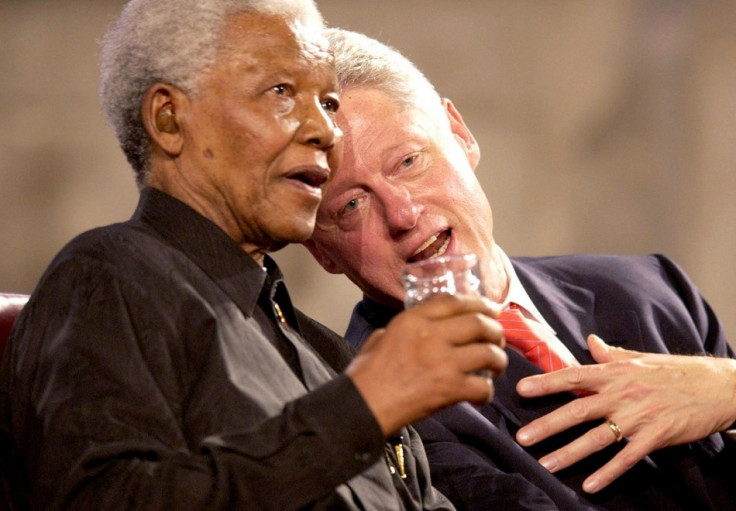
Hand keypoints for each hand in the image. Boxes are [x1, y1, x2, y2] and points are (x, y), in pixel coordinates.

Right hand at [347, 295, 506, 435]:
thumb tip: (425, 326)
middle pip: (480, 323)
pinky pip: (483, 386)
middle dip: (496, 330)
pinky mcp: (449, 389)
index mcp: (413, 320)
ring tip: (496, 367)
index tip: (491, 309)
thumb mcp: (382, 336)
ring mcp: (443, 362)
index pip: (455, 301)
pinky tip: (480, 395)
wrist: (362, 406)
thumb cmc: (367, 374)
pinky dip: (487, 392)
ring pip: (489, 353)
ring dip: (499, 360)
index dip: (479, 303)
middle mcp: (431, 335)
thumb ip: (406, 327)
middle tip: (497, 339)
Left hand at [515, 334, 735, 492]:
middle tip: (522, 436)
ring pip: (596, 438)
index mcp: (615, 372)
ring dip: (569, 453)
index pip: (573, 376)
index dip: (546, 383)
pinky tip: (589, 484)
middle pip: (577, 410)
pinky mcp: (655, 437)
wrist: (718, 386)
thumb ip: (611, 354)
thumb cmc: (676, 371)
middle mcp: (622, 394)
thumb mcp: (640, 358)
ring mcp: (638, 417)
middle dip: (547, 425)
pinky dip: (608, 473)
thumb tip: (589, 341)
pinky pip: (627, 458)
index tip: (521, 389)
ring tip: (545, 464)